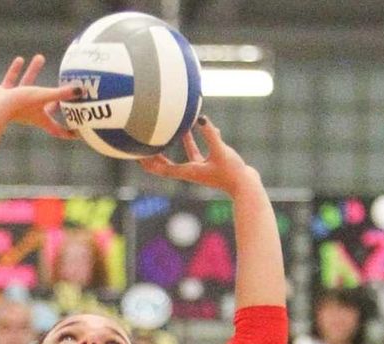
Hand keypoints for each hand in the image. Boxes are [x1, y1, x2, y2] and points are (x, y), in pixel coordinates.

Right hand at [0, 55, 76, 138]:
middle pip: (45, 108)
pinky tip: (20, 59)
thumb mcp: (43, 96)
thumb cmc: (18, 104)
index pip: (57, 129)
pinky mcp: (3, 95)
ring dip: (33, 72)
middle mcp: (28, 112)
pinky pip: (11, 80)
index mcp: (39, 118)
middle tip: (63, 96)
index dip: (67, 132)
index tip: (78, 133)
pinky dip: (16, 70)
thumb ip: (61, 93)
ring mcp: (15, 103)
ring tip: (40, 57)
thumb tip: (81, 90)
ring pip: (27, 85)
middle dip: (55, 101)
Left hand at [138, 117, 259, 194]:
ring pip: (184, 154)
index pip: (163, 169)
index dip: (149, 163)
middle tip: (142, 143)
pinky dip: (196, 140)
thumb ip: (210, 135)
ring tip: (170, 128)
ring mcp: (201, 169)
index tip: (137, 155)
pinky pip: (198, 151)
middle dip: (155, 155)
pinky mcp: (210, 165)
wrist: (246, 186)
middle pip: (167, 165)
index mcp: (189, 171)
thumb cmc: (233, 172)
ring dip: (176, 142)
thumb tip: (201, 118)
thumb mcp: (221, 151)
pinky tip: (202, 126)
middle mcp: (192, 172)